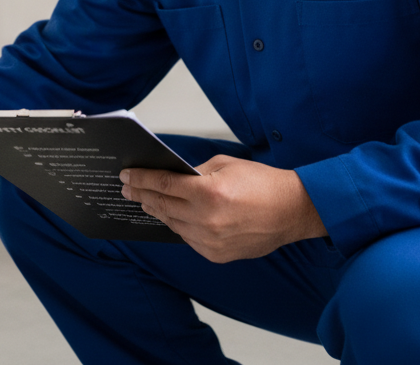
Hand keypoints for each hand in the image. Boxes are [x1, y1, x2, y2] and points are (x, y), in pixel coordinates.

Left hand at [120, 155, 326, 262]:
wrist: (293, 211)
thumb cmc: (262, 183)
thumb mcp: (224, 165)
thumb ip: (195, 172)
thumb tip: (171, 177)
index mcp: (208, 193)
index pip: (162, 184)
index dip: (141, 179)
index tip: (126, 175)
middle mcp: (207, 219)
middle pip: (162, 205)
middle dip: (141, 195)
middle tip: (126, 188)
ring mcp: (211, 241)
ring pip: (172, 224)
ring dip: (157, 211)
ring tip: (144, 201)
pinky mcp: (217, 255)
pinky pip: (188, 239)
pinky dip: (177, 226)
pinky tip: (169, 216)